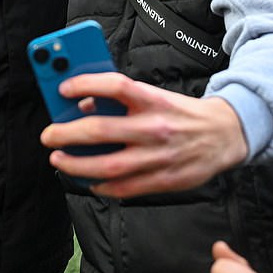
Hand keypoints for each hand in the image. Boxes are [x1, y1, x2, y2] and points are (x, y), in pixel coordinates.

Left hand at [39, 73, 247, 197]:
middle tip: (49, 135)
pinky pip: (123, 188)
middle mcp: (154, 128)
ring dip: (76, 164)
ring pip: (107, 166)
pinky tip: (89, 180)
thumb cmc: (181, 113)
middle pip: (101, 130)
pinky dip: (100, 186)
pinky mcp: (162, 180)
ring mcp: (157, 157)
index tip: (63, 89)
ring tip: (59, 159)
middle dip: (66, 134)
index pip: (115, 86)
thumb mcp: (156, 96)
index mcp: (153, 100)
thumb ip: (123, 101)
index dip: (86, 84)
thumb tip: (84, 106)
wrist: (224, 135)